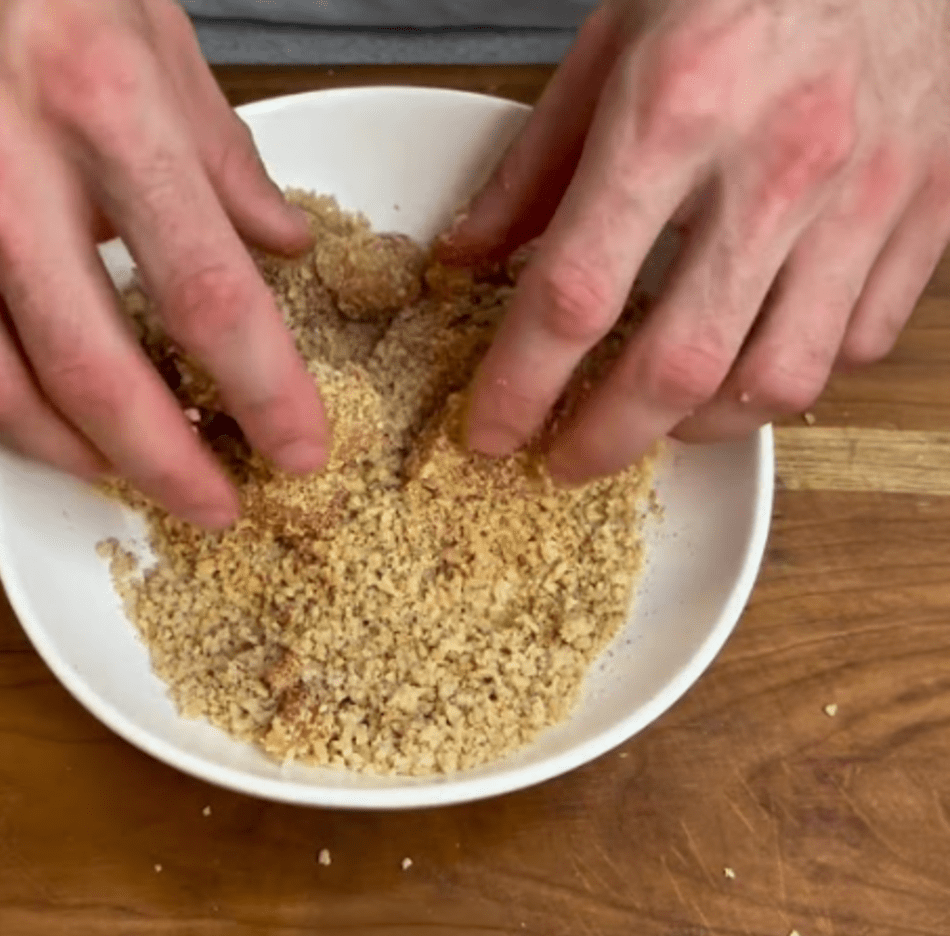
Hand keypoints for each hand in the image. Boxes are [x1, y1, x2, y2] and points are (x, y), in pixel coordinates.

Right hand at [0, 0, 327, 528]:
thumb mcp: (148, 21)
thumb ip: (220, 151)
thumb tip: (280, 244)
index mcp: (97, 98)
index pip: (206, 289)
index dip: (264, 389)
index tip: (298, 447)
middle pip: (90, 370)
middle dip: (165, 464)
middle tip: (213, 504)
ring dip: (67, 449)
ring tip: (121, 464)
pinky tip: (12, 403)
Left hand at [439, 0, 949, 482]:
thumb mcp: (612, 40)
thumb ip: (533, 164)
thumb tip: (468, 257)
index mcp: (676, 111)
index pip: (577, 293)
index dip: (521, 384)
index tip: (490, 431)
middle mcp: (777, 164)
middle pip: (679, 366)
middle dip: (604, 440)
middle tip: (563, 458)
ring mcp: (866, 194)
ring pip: (778, 379)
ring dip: (699, 425)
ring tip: (655, 418)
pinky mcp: (929, 210)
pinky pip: (859, 344)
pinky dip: (792, 378)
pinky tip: (748, 360)